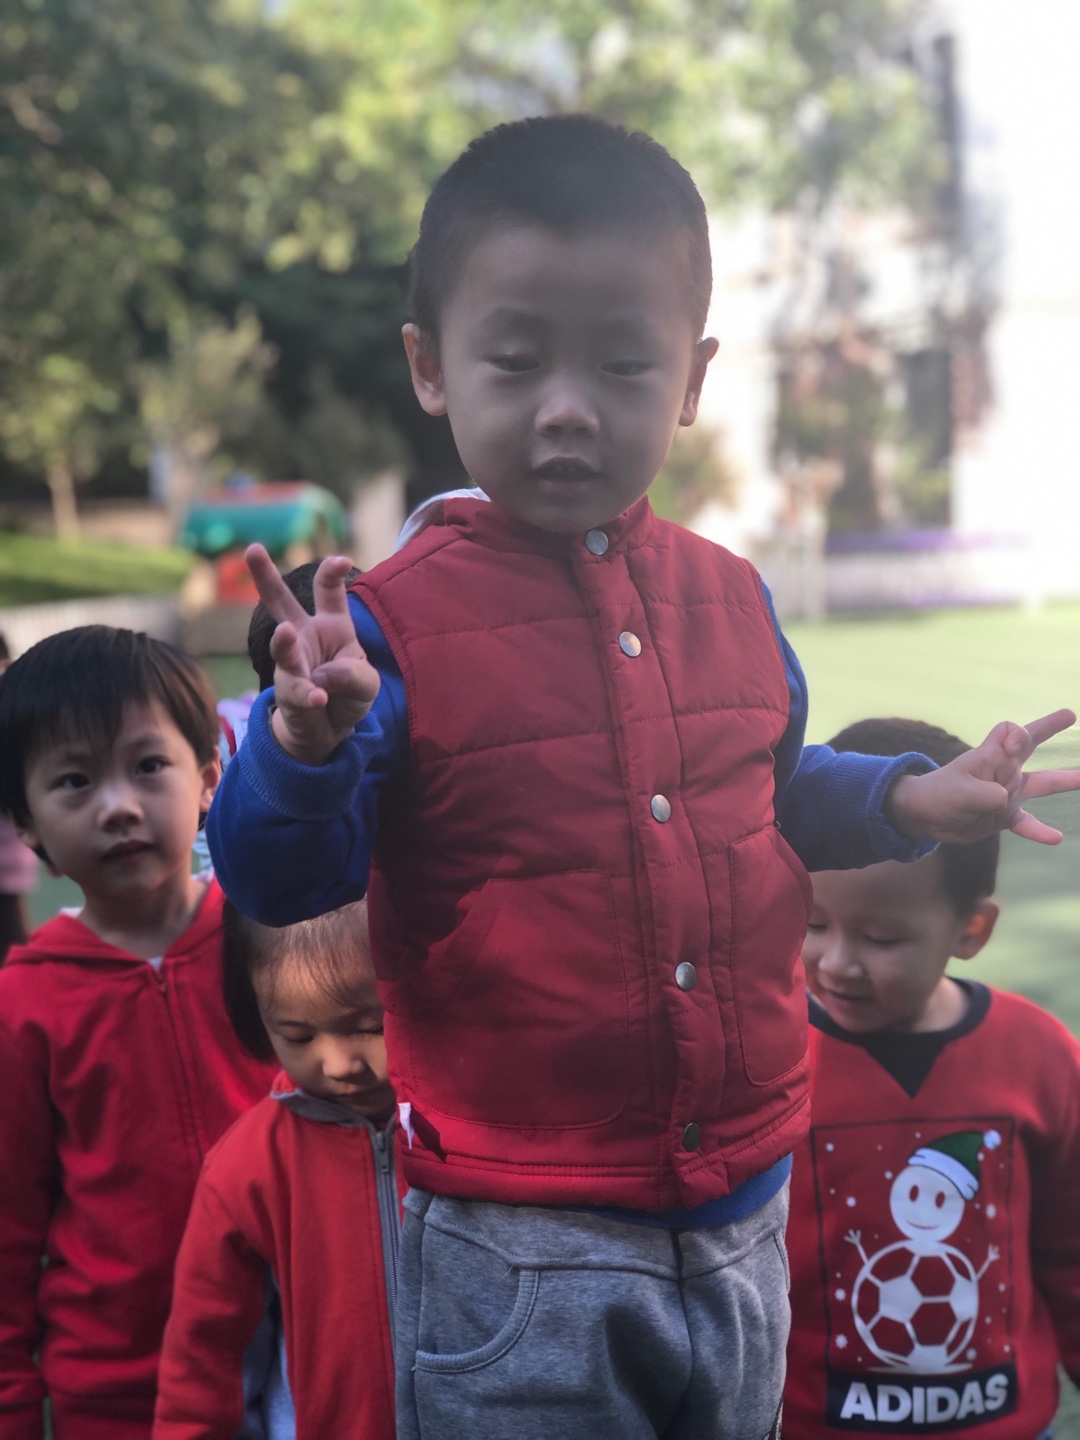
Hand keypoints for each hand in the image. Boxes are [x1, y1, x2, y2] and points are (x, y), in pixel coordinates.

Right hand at [246, 544, 380, 765]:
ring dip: (284, 641)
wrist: (328, 730)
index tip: (341, 561)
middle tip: (253, 550)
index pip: (328, 592)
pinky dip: (309, 694)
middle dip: (266, 576)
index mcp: (331, 624)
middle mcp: (305, 637)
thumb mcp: (366, 683)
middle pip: (282, 602)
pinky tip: (318, 698)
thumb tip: (321, 676)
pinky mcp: (287, 691)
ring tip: (285, 632)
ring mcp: (292, 663)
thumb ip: (353, 675)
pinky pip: (297, 689)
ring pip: (284, 647)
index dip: (332, 573)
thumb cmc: (348, 694)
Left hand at [889, 709, 1079, 845]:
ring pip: (1041, 783)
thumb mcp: (961, 792)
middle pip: (1030, 744)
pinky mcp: (1004, 816)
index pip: (1010, 732)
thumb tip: (1006, 802)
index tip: (1016, 747)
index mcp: (990, 756)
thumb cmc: (939, 794)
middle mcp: (1003, 770)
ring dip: (1064, 780)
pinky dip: (1040, 831)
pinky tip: (1056, 838)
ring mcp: (1006, 793)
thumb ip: (987, 794)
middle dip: (1049, 727)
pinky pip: (1028, 822)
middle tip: (1068, 714)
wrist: (926, 816)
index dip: (1018, 735)